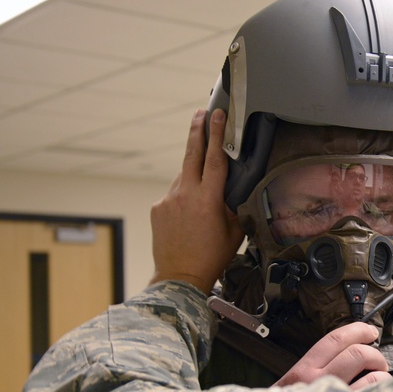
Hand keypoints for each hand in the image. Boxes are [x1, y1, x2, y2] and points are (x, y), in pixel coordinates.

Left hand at [150, 109, 243, 293]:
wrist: (180, 277)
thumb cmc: (211, 258)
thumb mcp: (235, 232)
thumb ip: (233, 206)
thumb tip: (233, 191)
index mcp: (207, 200)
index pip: (214, 158)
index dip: (217, 134)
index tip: (218, 115)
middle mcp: (185, 195)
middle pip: (191, 154)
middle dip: (197, 131)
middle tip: (200, 114)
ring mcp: (168, 200)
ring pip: (183, 177)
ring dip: (193, 175)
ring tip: (203, 191)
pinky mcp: (157, 208)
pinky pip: (173, 194)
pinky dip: (183, 196)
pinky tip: (190, 213)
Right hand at [275, 322, 391, 390]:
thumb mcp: (291, 387)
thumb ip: (315, 370)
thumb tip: (348, 357)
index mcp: (303, 371)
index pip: (334, 340)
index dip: (357, 331)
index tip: (369, 332)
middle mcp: (318, 383)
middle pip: (357, 354)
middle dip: (374, 354)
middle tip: (377, 361)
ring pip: (372, 377)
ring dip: (382, 375)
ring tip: (380, 380)